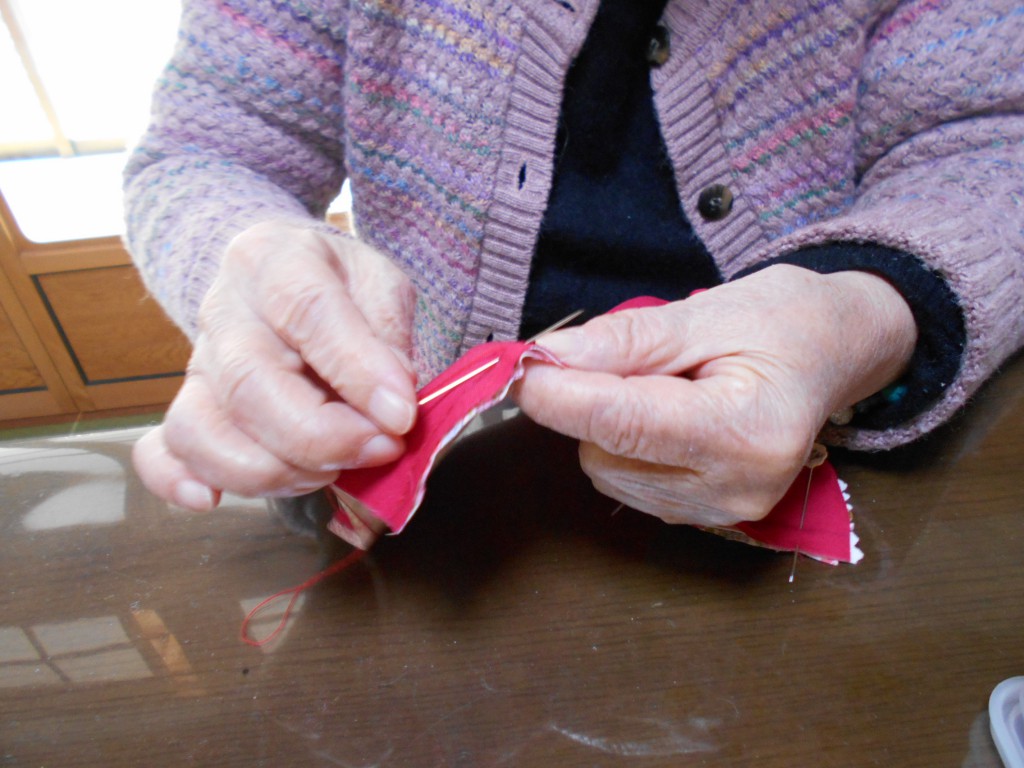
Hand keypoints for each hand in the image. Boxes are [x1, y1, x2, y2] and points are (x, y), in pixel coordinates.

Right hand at [133, 221, 417, 509]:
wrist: (289, 283)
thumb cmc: (341, 288)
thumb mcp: (381, 286)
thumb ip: (389, 336)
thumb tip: (391, 404)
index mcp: (274, 260)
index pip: (307, 312)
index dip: (357, 371)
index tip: (400, 417)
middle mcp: (223, 310)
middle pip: (249, 383)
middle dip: (320, 436)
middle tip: (379, 450)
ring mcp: (197, 363)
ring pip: (203, 428)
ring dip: (273, 470)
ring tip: (330, 470)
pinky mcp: (185, 409)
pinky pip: (161, 450)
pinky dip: (177, 479)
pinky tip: (208, 499)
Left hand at [514, 265, 916, 526]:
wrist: (835, 353)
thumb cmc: (782, 322)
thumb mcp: (707, 310)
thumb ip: (626, 339)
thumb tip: (548, 358)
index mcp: (748, 429)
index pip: (627, 422)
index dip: (560, 396)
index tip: (518, 368)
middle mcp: (736, 486)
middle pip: (605, 451)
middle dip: (594, 400)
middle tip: (642, 357)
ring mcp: (724, 511)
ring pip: (606, 470)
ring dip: (610, 424)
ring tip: (672, 385)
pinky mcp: (708, 518)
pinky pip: (625, 482)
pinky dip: (626, 445)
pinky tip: (671, 417)